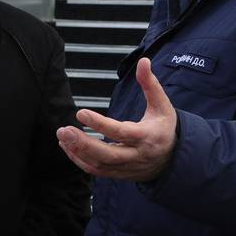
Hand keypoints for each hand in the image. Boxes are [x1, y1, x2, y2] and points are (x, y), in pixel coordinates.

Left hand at [55, 58, 176, 181]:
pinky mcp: (119, 174)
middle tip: (63, 130)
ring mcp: (127, 167)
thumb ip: (150, 83)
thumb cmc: (164, 127)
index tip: (81, 113)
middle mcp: (137, 155)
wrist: (173, 159)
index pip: (121, 132)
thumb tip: (144, 61)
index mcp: (147, 136)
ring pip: (99, 165)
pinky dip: (79, 161)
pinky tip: (67, 146)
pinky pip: (96, 171)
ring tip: (62, 136)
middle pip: (107, 155)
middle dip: (83, 144)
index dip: (100, 124)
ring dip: (77, 152)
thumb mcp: (163, 105)